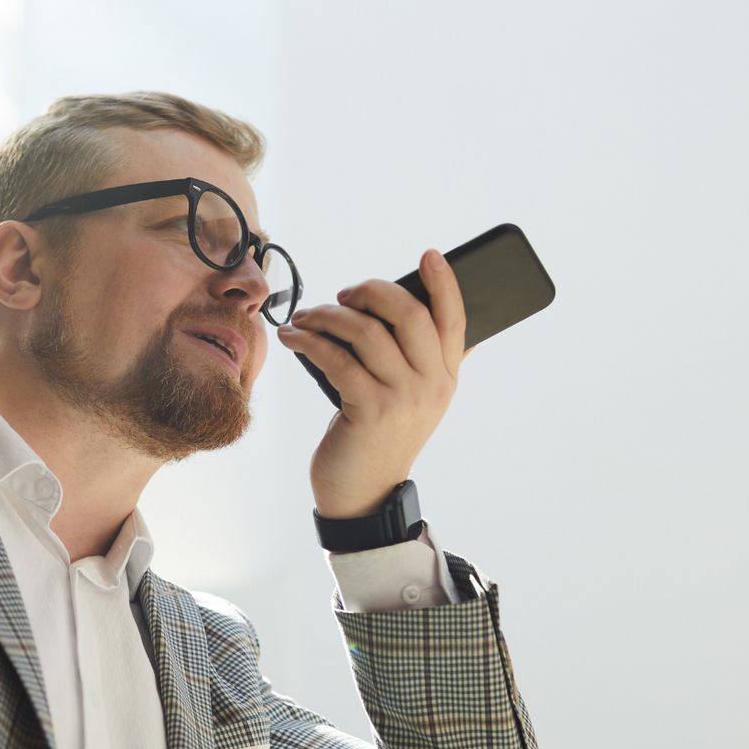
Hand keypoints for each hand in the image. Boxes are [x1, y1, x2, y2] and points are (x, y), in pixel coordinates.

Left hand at [275, 249, 467, 518]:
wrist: (364, 494)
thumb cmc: (379, 437)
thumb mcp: (410, 399)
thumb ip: (418, 360)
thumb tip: (413, 308)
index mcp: (447, 377)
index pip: (455, 320)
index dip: (445, 283)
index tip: (428, 254)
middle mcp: (432, 385)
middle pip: (408, 314)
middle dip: (370, 291)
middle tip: (343, 294)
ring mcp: (403, 398)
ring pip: (366, 332)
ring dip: (327, 316)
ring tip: (305, 317)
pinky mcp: (369, 410)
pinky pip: (336, 358)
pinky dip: (309, 341)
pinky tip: (293, 337)